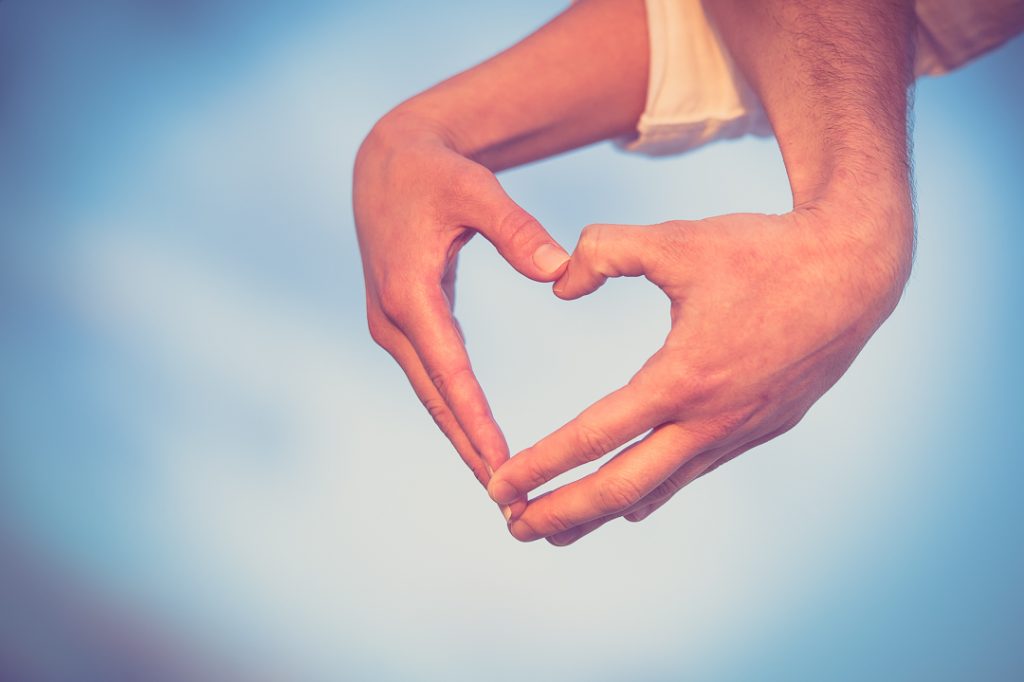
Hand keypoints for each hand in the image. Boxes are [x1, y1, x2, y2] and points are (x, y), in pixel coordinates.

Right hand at [353, 114, 568, 510]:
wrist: (386, 162)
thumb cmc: (434, 172)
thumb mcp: (476, 188)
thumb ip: (516, 229)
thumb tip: (560, 270)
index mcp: (410, 292)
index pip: (449, 371)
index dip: (476, 421)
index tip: (502, 467)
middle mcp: (392, 319)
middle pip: (437, 400)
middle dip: (471, 452)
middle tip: (507, 505)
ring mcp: (391, 325)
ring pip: (431, 396)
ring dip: (461, 441)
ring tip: (498, 490)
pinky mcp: (400, 323)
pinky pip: (432, 379)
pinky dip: (455, 413)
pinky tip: (480, 442)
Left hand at [487, 204, 912, 543]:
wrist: (856, 271)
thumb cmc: (764, 252)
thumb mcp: (676, 239)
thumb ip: (604, 251)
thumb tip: (559, 287)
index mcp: (683, 378)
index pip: (595, 437)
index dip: (540, 466)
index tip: (498, 485)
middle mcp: (710, 421)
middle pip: (622, 490)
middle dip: (562, 514)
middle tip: (513, 528)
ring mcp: (738, 433)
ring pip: (658, 491)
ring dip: (603, 513)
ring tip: (557, 526)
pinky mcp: (759, 431)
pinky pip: (693, 474)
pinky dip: (652, 491)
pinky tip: (631, 500)